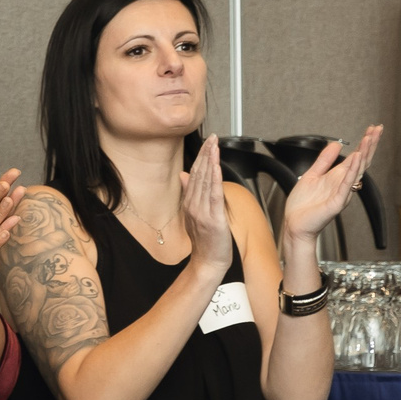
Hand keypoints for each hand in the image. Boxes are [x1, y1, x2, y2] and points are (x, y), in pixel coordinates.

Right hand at [177, 136, 234, 276]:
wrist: (208, 262)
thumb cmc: (206, 241)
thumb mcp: (196, 215)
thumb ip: (191, 194)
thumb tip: (184, 175)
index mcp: (190, 203)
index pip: (194, 175)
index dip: (201, 157)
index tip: (208, 142)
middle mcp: (193, 205)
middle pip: (199, 175)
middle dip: (206, 154)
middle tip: (212, 137)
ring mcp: (201, 211)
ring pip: (205, 181)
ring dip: (210, 161)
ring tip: (214, 146)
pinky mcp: (212, 218)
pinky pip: (213, 195)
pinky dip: (214, 179)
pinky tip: (216, 166)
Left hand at [280, 124, 383, 243]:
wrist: (294, 225)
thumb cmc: (302, 206)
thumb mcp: (311, 175)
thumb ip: (324, 160)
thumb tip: (336, 144)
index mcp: (337, 177)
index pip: (356, 157)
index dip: (364, 143)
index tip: (372, 129)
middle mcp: (343, 184)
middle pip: (361, 161)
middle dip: (369, 144)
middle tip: (378, 129)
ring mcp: (342, 192)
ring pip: (357, 170)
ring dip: (364, 153)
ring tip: (369, 138)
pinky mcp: (336, 202)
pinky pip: (346, 184)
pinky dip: (352, 171)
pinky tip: (356, 158)